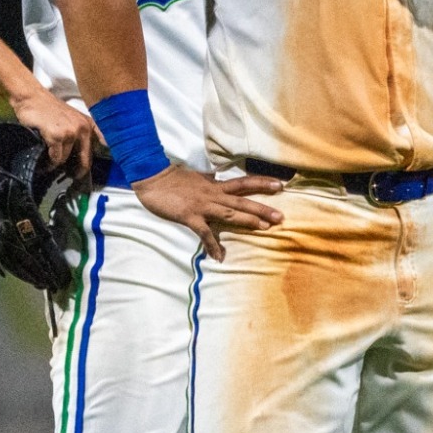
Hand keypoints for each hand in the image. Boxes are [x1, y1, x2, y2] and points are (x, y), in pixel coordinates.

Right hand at [10, 90, 97, 174]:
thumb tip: (81, 156)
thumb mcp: (71, 118)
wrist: (31, 98)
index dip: (100, 158)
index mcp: (89, 124)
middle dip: (78, 171)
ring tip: (51, 162)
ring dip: (57, 163)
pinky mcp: (57, 136)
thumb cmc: (48, 109)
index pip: (102, 145)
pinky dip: (49, 162)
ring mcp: (71, 132)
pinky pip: (55, 158)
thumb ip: (80, 133)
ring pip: (66, 159)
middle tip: (73, 176)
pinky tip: (45, 161)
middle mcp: (83, 128)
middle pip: (85, 159)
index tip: (95, 170)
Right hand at [132, 166, 285, 260]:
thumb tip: (215, 176)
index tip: (279, 184)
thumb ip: (208, 179)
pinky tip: (219, 256)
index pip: (243, 183)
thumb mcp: (195, 177)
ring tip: (265, 228)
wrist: (152, 177)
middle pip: (243, 200)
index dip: (262, 183)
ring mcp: (202, 205)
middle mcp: (213, 194)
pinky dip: (212, 244)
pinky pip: (204, 232)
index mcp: (215, 185)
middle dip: (262, 208)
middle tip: (281, 216)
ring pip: (230, 213)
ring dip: (248, 220)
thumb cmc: (172, 178)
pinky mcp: (189, 215)